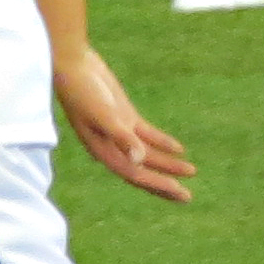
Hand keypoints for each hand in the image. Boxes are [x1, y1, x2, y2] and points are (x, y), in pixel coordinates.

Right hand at [53, 47, 195, 202]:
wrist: (73, 66)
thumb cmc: (83, 92)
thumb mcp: (104, 115)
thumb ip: (122, 137)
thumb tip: (140, 160)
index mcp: (104, 151)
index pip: (135, 175)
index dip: (158, 184)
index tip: (180, 191)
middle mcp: (112, 146)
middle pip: (143, 171)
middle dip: (164, 184)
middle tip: (187, 197)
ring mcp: (120, 131)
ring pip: (148, 154)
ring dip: (168, 164)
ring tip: (190, 171)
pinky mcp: (125, 116)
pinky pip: (148, 135)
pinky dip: (163, 143)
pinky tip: (179, 149)